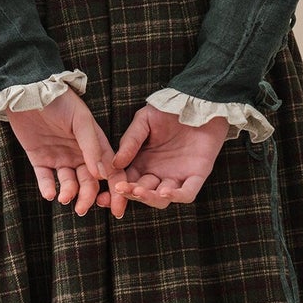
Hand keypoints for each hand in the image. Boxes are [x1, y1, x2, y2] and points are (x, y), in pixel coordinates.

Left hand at [4, 88, 118, 216]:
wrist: (29, 92)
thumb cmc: (60, 101)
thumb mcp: (80, 120)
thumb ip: (92, 147)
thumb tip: (102, 175)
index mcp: (95, 144)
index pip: (111, 171)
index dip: (116, 190)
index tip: (117, 209)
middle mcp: (80, 154)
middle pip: (90, 183)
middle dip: (88, 197)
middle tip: (82, 208)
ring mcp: (60, 157)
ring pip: (69, 183)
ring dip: (69, 193)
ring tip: (64, 197)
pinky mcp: (40, 159)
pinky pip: (46, 179)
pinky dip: (48, 188)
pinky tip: (50, 194)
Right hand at [104, 104, 230, 219]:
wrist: (197, 103)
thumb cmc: (168, 111)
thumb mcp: (144, 121)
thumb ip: (130, 141)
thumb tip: (115, 163)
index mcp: (142, 163)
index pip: (126, 182)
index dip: (116, 190)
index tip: (106, 194)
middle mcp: (157, 174)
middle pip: (141, 194)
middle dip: (130, 195)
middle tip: (120, 190)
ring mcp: (177, 177)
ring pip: (161, 199)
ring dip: (149, 198)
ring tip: (139, 190)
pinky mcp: (196, 176)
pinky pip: (187, 193)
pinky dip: (177, 196)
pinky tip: (165, 191)